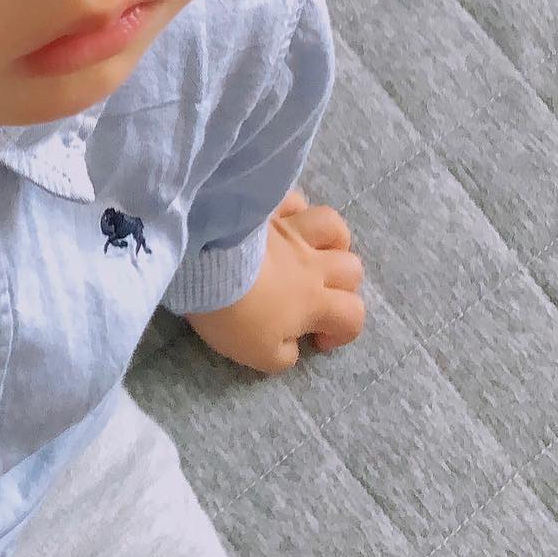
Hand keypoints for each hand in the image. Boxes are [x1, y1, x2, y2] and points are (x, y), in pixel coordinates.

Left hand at [184, 189, 365, 374]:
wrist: (204, 267)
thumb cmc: (234, 315)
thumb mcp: (259, 355)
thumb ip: (284, 355)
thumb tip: (293, 346)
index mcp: (314, 302)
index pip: (352, 315)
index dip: (344, 331)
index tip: (318, 339)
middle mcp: (311, 263)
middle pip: (351, 269)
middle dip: (344, 285)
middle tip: (317, 296)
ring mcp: (290, 231)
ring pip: (333, 226)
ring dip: (333, 241)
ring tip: (316, 251)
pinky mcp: (266, 209)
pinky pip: (293, 200)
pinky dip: (295, 209)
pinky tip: (283, 219)